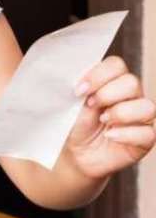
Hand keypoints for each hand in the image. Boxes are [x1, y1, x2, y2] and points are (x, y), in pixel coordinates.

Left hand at [67, 56, 155, 178]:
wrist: (73, 152)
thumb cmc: (72, 123)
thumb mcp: (70, 102)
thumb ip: (78, 87)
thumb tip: (74, 78)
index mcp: (112, 81)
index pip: (116, 65)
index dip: (98, 75)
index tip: (78, 90)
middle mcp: (130, 96)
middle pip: (132, 83)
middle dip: (107, 94)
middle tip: (90, 105)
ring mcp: (140, 118)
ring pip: (146, 107)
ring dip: (120, 113)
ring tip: (102, 121)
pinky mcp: (144, 139)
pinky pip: (148, 133)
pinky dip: (126, 134)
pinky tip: (110, 136)